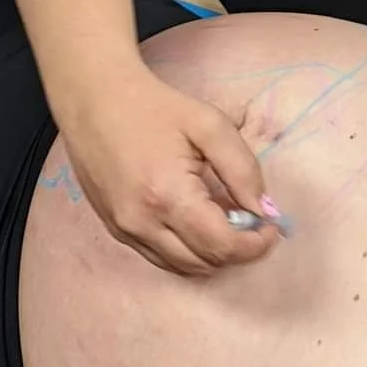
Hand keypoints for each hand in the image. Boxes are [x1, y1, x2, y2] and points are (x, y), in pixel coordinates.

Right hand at [60, 65, 282, 275]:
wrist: (95, 99)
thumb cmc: (155, 107)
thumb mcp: (210, 126)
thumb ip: (243, 169)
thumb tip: (264, 210)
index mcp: (168, 196)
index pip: (222, 247)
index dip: (255, 245)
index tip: (271, 226)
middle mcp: (142, 223)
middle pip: (204, 263)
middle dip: (237, 249)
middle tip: (251, 219)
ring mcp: (125, 230)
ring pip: (182, 267)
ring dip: (211, 252)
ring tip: (223, 216)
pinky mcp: (115, 230)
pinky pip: (160, 256)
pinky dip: (186, 248)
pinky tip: (195, 218)